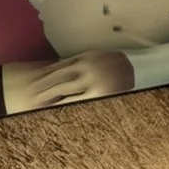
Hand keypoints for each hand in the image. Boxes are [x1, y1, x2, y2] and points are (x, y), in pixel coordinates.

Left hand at [12, 52, 135, 108]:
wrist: (140, 68)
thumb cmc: (114, 65)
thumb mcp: (96, 58)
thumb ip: (80, 62)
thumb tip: (57, 68)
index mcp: (84, 57)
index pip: (57, 67)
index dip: (43, 75)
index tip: (32, 82)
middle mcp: (86, 68)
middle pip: (57, 79)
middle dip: (42, 88)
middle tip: (28, 95)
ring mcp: (91, 82)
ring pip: (64, 91)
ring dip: (49, 98)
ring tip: (36, 105)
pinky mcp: (98, 95)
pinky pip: (77, 102)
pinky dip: (64, 107)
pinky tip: (56, 111)